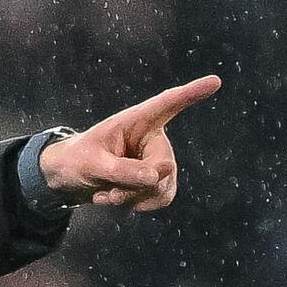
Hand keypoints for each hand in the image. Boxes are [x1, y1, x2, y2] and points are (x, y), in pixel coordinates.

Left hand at [39, 75, 221, 210]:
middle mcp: (153, 137)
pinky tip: (114, 198)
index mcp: (137, 120)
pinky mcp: (158, 181)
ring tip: (106, 194)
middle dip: (136, 185)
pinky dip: (136, 204)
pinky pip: (159, 199)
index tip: (215, 81)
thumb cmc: (77, 160)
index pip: (168, 104)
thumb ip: (121, 170)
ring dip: (133, 198)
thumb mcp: (91, 164)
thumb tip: (158, 178)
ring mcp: (158, 160)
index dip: (191, 93)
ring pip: (162, 186)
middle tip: (108, 193)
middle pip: (163, 164)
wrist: (71, 178)